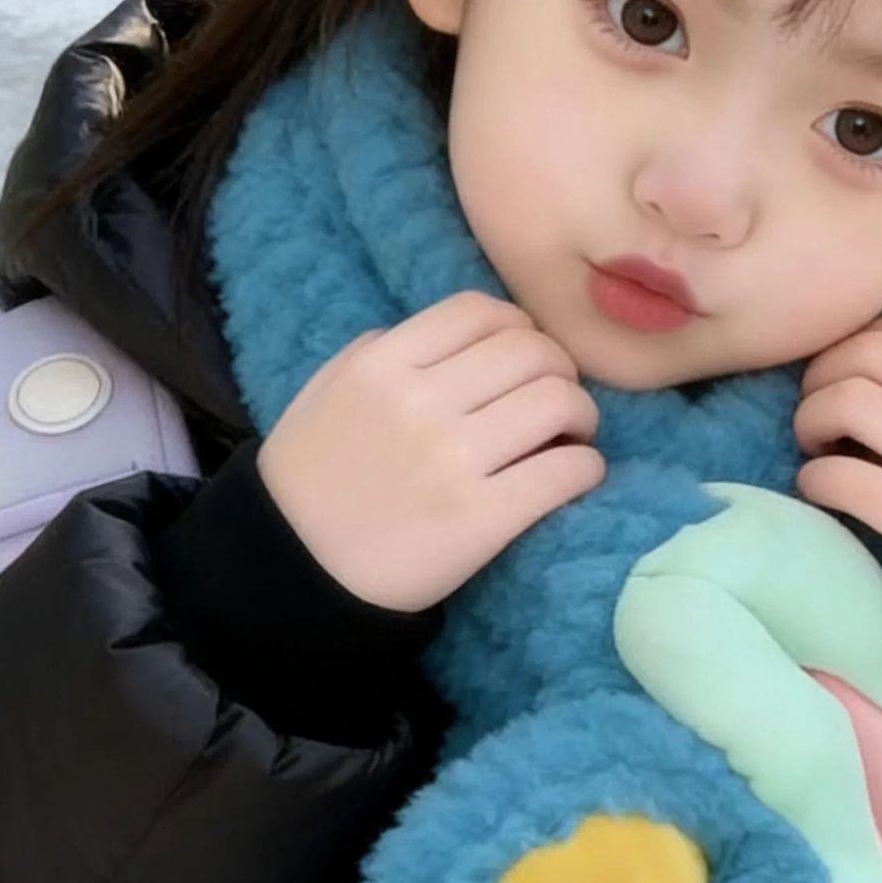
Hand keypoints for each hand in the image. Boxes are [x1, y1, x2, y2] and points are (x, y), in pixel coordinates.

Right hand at [258, 291, 605, 612]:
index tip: (525, 356)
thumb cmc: (311, 479)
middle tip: (557, 400)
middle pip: (531, 351)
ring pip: (559, 402)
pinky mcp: (482, 519)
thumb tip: (454, 335)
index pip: (480, 311)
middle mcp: (421, 402)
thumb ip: (381, 350)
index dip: (518, 327)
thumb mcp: (327, 392)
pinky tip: (575, 475)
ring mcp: (454, 461)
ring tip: (571, 437)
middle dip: (559, 370)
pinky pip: (566, 471)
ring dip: (581, 415)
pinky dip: (586, 468)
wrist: (295, 571)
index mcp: (382, 364)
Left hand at [793, 308, 881, 621]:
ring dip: (810, 419)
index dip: (866, 339)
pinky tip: (819, 488)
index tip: (850, 371)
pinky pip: (843, 480)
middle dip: (824, 375)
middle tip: (817, 408)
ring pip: (849, 403)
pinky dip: (815, 478)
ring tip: (816, 445)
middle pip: (871, 354)